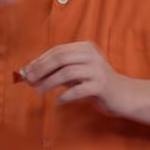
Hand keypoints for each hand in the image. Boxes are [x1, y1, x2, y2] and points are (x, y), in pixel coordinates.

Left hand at [20, 41, 134, 115]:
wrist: (123, 95)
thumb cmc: (95, 83)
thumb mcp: (76, 73)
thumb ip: (56, 71)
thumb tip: (29, 74)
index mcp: (84, 47)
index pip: (57, 51)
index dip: (40, 61)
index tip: (26, 71)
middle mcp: (91, 55)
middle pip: (60, 58)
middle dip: (41, 69)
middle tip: (29, 80)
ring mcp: (97, 70)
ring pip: (67, 72)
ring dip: (50, 82)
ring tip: (39, 91)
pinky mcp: (101, 86)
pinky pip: (78, 89)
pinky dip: (66, 96)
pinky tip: (59, 101)